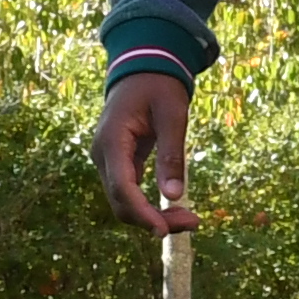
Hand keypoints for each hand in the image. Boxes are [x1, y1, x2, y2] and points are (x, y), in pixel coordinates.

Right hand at [92, 71, 197, 235]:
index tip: (162, 232)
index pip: (122, 188)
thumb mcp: (172, 114)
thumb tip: (175, 196)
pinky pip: (130, 193)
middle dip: (153, 219)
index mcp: (112, 141)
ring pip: (125, 202)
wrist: (142, 67)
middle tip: (194, 222)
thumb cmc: (159, 85)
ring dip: (153, 216)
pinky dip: (150, 205)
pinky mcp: (118, 164)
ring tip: (190, 219)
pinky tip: (175, 210)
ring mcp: (108, 161)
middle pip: (122, 203)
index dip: (141, 213)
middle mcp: (103, 155)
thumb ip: (172, 154)